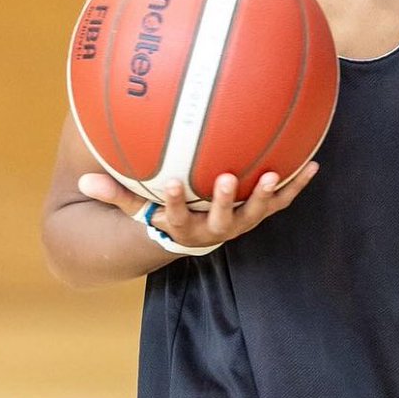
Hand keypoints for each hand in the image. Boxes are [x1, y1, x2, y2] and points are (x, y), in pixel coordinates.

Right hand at [77, 165, 319, 251]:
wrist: (196, 233)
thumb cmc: (165, 212)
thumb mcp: (138, 206)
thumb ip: (116, 194)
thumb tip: (84, 180)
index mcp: (182, 227)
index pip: (174, 217)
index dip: (174, 203)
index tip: (171, 184)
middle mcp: (213, 229)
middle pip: (220, 220)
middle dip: (224, 201)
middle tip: (228, 178)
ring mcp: (239, 222)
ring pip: (254, 213)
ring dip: (265, 195)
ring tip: (274, 175)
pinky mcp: (259, 213)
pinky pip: (280, 201)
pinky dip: (297, 185)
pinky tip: (314, 163)